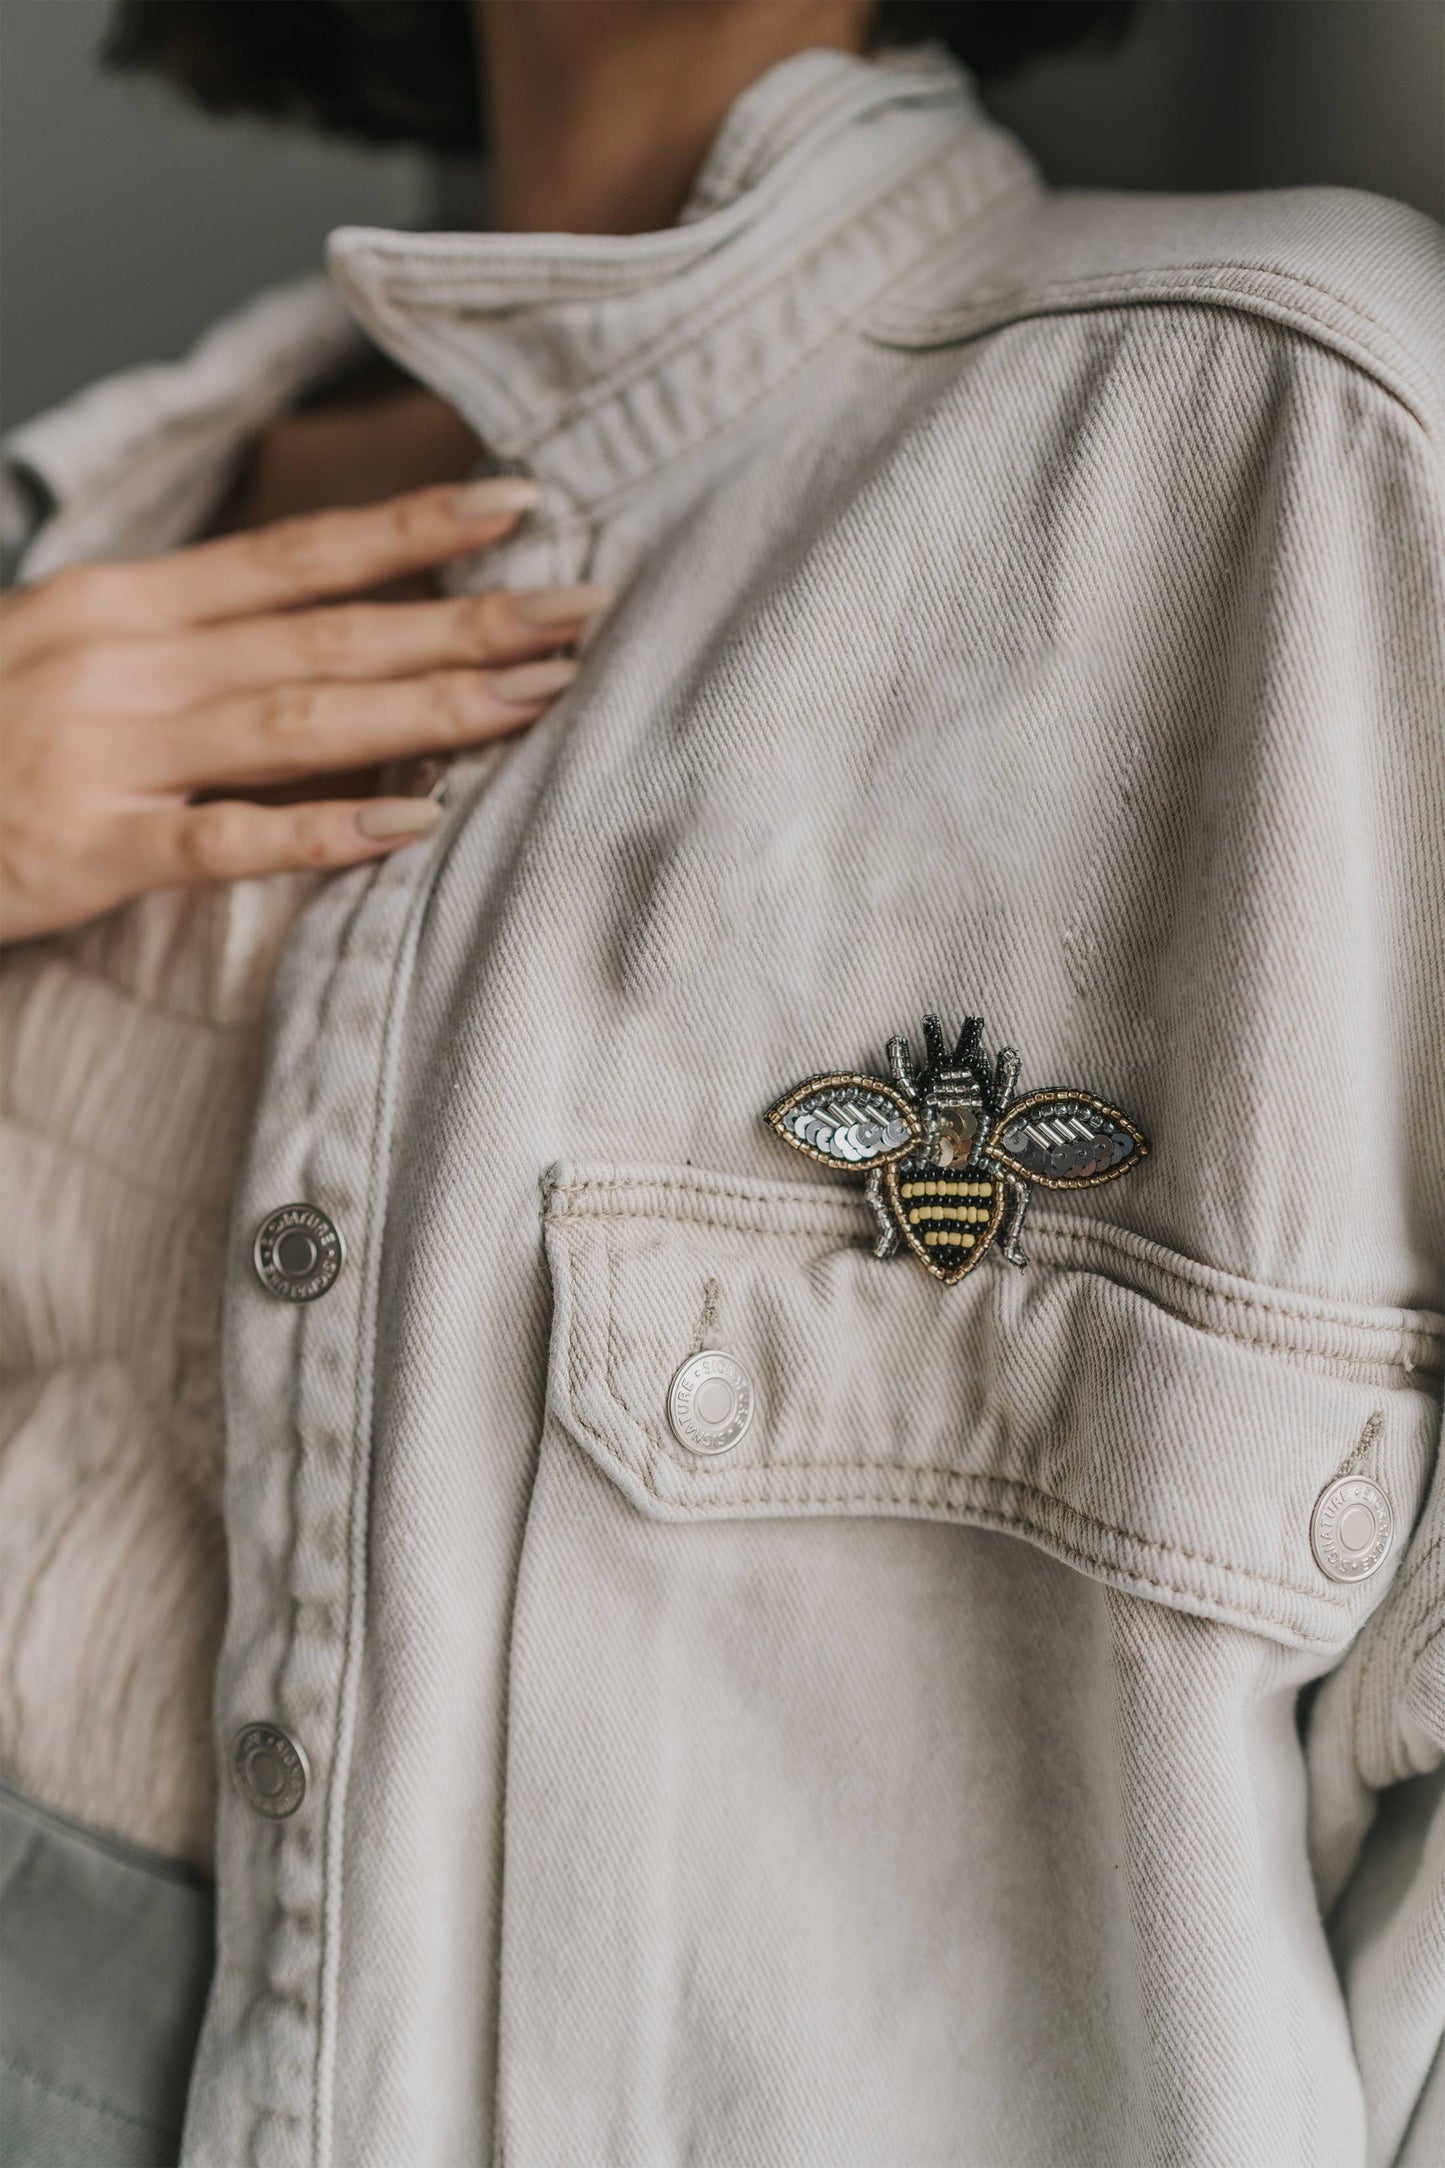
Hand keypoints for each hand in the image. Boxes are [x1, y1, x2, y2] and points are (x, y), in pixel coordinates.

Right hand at [0, 479, 609, 943]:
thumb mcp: (79, 658)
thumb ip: (197, 650)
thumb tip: (340, 650)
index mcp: (130, 603)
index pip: (299, 558)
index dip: (414, 531)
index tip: (521, 507)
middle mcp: (130, 659)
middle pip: (330, 634)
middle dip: (467, 621)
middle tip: (586, 611)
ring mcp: (109, 749)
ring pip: (300, 721)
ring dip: (430, 711)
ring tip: (539, 700)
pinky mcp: (88, 846)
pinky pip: (223, 839)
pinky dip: (320, 831)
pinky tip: (412, 827)